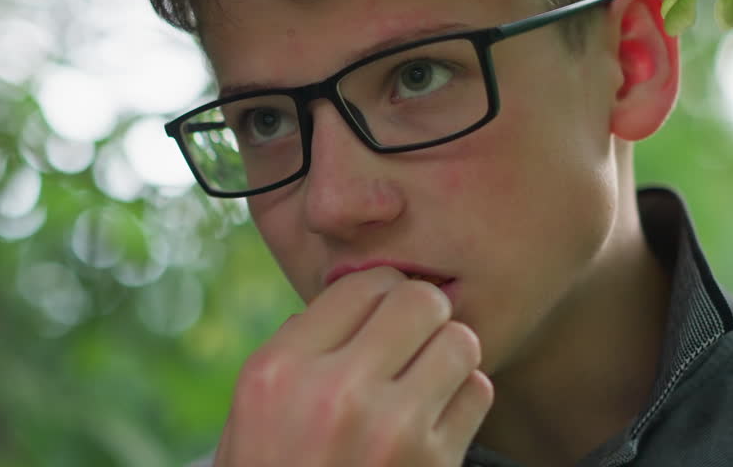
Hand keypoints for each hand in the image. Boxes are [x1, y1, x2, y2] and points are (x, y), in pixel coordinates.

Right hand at [212, 266, 492, 465]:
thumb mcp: (253, 409)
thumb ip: (299, 350)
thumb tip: (355, 301)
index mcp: (280, 370)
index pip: (362, 284)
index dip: (380, 294)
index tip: (380, 315)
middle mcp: (336, 392)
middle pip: (419, 301)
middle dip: (422, 315)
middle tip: (412, 338)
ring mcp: (391, 430)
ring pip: (459, 341)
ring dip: (449, 354)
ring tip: (425, 377)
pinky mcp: (434, 464)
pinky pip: (478, 391)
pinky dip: (465, 398)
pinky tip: (436, 415)